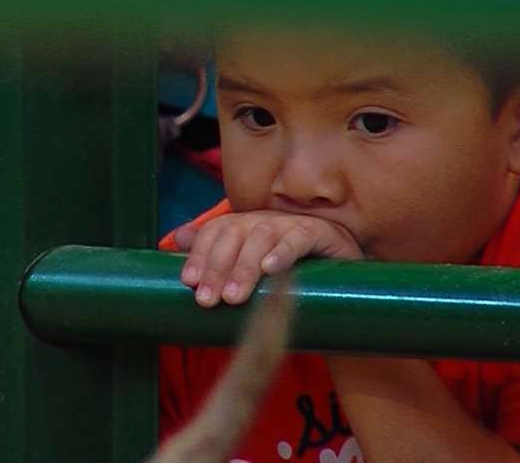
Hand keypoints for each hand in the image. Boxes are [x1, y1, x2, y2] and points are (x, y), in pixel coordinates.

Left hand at [175, 211, 362, 306]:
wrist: (342, 291)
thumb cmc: (288, 284)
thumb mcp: (249, 278)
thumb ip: (217, 259)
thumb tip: (178, 239)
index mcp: (245, 227)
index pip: (215, 231)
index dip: (199, 254)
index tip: (188, 283)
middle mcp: (265, 221)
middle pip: (234, 232)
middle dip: (217, 266)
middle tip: (208, 299)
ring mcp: (293, 224)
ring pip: (262, 236)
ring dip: (244, 266)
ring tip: (234, 297)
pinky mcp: (322, 232)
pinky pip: (299, 238)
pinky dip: (283, 253)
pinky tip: (271, 270)